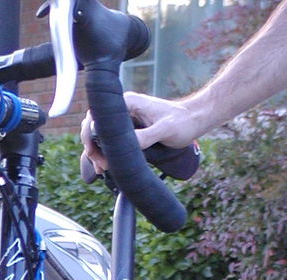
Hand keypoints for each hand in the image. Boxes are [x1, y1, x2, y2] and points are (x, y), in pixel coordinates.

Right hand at [80, 92, 197, 172]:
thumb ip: (145, 137)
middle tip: (100, 166)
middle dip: (91, 146)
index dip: (91, 136)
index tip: (95, 154)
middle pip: (94, 126)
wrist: (195, 120)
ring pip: (100, 134)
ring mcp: (125, 119)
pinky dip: (105, 153)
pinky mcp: (130, 129)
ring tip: (101, 169)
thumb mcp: (165, 129)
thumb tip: (124, 147)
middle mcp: (123, 108)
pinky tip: (106, 167)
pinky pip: (111, 140)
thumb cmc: (183, 121)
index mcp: (128, 103)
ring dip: (97, 151)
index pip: (97, 117)